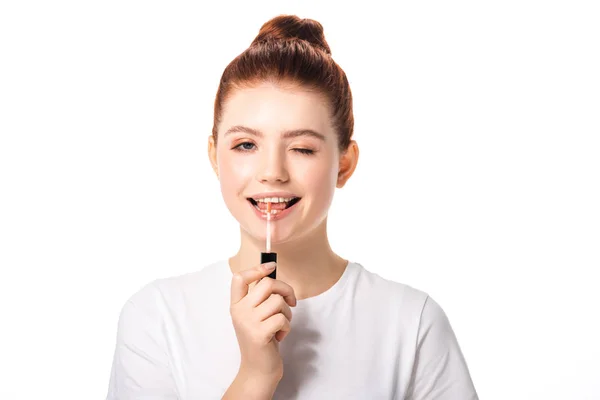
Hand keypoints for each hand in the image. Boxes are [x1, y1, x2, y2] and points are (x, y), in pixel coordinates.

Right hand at [229, 262, 296, 380]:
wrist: (257, 371)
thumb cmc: (261, 340)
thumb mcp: (254, 316)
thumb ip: (259, 298)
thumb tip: (272, 273)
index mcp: (236, 305)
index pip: (240, 278)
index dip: (257, 269)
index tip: (272, 266)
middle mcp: (239, 312)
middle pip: (267, 284)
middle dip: (286, 290)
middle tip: (291, 301)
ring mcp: (248, 323)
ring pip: (278, 301)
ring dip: (287, 312)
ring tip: (281, 324)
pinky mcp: (259, 334)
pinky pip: (282, 318)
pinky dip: (287, 326)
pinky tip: (280, 336)